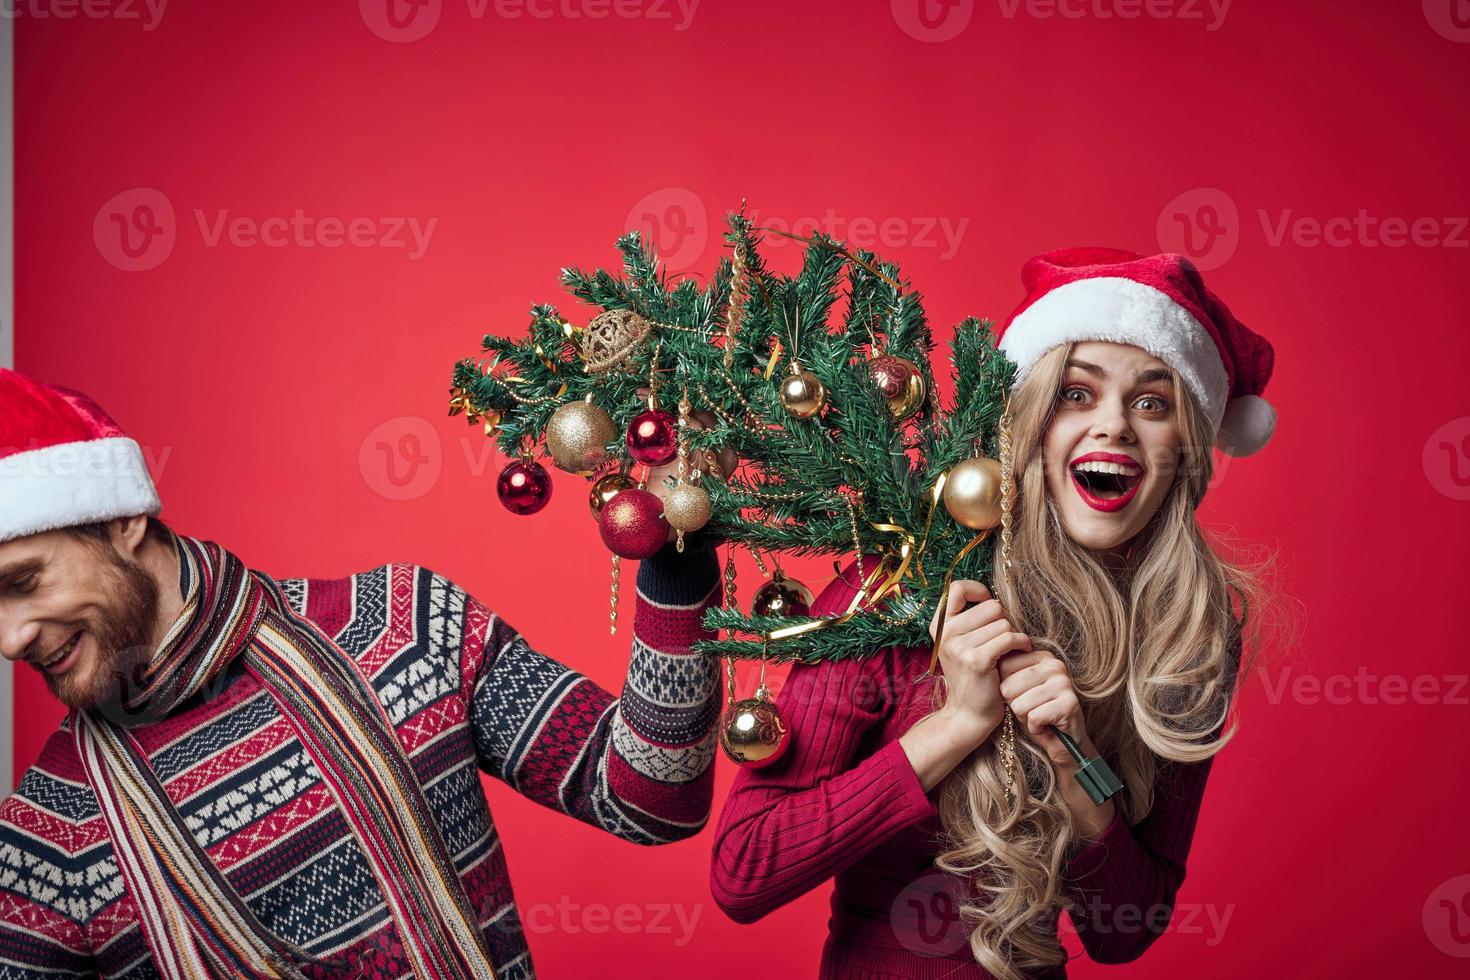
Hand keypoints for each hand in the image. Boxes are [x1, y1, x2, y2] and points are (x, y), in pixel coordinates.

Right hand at [926, 580, 1027, 741]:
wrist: (969, 714)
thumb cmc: (973, 677)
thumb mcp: (961, 645)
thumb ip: (969, 621)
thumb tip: (992, 597)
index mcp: (940, 627)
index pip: (956, 588)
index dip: (977, 590)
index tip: (988, 602)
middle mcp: (946, 634)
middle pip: (991, 607)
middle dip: (1004, 620)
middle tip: (1004, 638)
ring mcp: (960, 647)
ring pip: (1004, 623)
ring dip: (1015, 635)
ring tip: (1011, 649)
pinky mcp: (977, 660)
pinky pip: (1010, 638)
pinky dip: (1022, 643)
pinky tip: (1022, 650)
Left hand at [997, 648, 1094, 769]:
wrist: (1062, 743)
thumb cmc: (1035, 712)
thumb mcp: (1016, 690)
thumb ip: (1006, 673)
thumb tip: (990, 661)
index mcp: (1042, 656)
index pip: (1004, 666)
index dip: (1006, 689)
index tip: (1023, 695)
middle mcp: (1055, 665)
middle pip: (1008, 687)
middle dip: (1015, 705)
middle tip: (1032, 710)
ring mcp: (1063, 683)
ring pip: (1019, 704)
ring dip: (1025, 718)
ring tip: (1039, 717)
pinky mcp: (1069, 704)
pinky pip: (1033, 717)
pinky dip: (1035, 728)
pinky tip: (1046, 726)